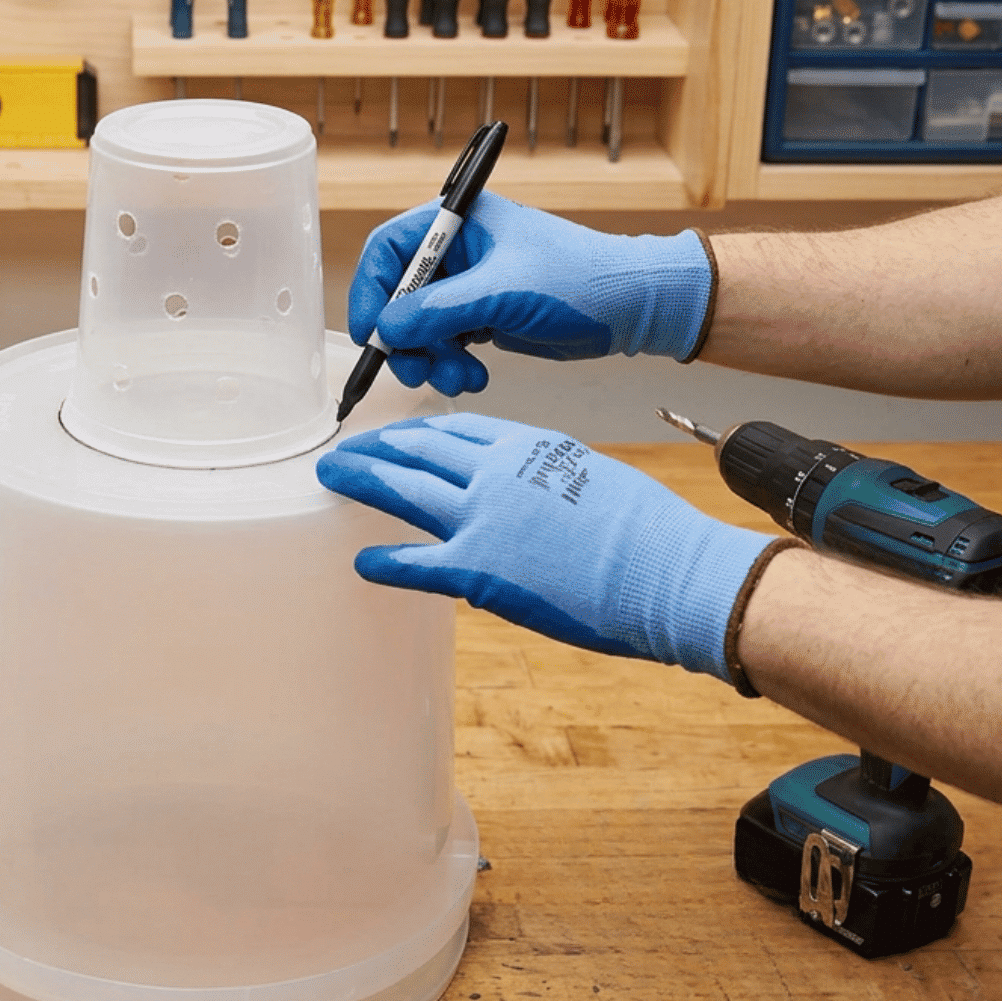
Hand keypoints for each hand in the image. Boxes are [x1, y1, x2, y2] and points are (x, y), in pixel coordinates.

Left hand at [317, 413, 777, 684]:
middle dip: (376, 448)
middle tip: (343, 448)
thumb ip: (550, 482)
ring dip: (362, 481)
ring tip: (331, 476)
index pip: (458, 428)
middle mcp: (498, 473)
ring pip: (404, 489)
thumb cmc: (650, 535)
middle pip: (419, 450)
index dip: (419, 432)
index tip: (399, 436)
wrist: (670, 572)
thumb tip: (532, 501)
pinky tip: (362, 561)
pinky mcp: (479, 569)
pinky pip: (414, 561)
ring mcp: (484, 519)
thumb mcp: (594, 480)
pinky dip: (383, 561)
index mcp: (530, 447)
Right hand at [348, 192, 715, 396]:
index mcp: (459, 222)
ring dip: (430, 360)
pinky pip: (445, 345)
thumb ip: (439, 310)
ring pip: (420, 328)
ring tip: (457, 377)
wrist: (633, 307)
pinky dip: (451, 365)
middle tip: (416, 369)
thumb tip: (387, 328)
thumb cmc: (582, 279)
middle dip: (405, 339)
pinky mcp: (483, 316)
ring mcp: (469, 286)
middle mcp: (459, 251)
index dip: (372, 291)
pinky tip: (475, 376)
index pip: (389, 250)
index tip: (373, 333)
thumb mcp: (502, 292)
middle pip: (399, 296)